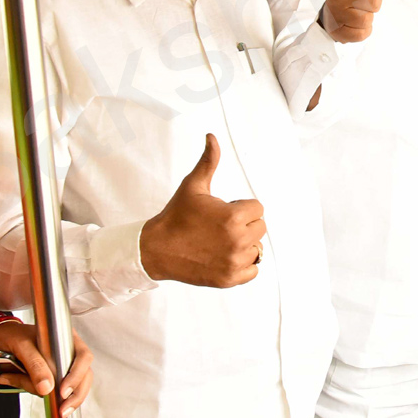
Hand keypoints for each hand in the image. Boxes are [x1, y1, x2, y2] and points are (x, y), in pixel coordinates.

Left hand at [0, 320, 93, 417]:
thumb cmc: (11, 335)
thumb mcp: (21, 346)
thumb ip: (34, 365)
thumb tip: (47, 388)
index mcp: (64, 338)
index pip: (83, 356)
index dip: (77, 374)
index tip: (63, 390)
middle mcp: (67, 351)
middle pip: (84, 373)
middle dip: (76, 393)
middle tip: (63, 409)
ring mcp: (61, 365)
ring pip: (75, 384)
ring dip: (70, 400)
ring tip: (60, 411)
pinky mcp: (53, 377)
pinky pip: (60, 390)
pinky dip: (57, 400)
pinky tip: (55, 408)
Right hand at [140, 135, 266, 286]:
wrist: (157, 249)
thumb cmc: (176, 216)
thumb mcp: (193, 186)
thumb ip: (208, 161)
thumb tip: (212, 137)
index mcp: (233, 217)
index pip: (258, 208)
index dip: (241, 207)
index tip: (223, 210)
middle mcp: (237, 241)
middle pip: (260, 228)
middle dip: (244, 224)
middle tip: (220, 226)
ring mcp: (234, 262)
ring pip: (257, 249)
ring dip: (244, 244)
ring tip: (220, 241)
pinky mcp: (230, 279)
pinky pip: (253, 271)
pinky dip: (243, 265)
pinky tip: (224, 255)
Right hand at [322, 0, 381, 42]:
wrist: (332, 13)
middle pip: (374, 2)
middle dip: (372, 3)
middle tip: (360, 0)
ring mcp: (335, 13)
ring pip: (369, 18)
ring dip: (368, 17)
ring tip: (356, 11)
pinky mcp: (338, 32)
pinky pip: (363, 34)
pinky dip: (363, 31)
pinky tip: (353, 24)